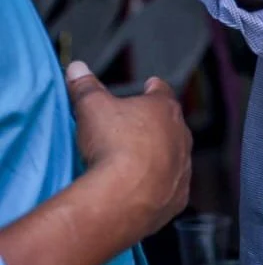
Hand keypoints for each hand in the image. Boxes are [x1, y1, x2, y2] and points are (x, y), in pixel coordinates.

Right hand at [67, 61, 190, 240]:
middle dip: (156, 125)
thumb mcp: (92, 108)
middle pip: (170, 125)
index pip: (162, 92)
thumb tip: (78, 68)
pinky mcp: (178, 196)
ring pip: (174, 156)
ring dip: (160, 157)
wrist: (125, 195)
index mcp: (164, 109)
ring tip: (138, 162)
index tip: (152, 84)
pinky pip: (171, 187)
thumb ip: (85, 86)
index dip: (154, 88)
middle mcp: (181, 135)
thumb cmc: (114, 145)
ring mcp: (183, 167)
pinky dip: (160, 186)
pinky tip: (144, 190)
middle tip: (138, 128)